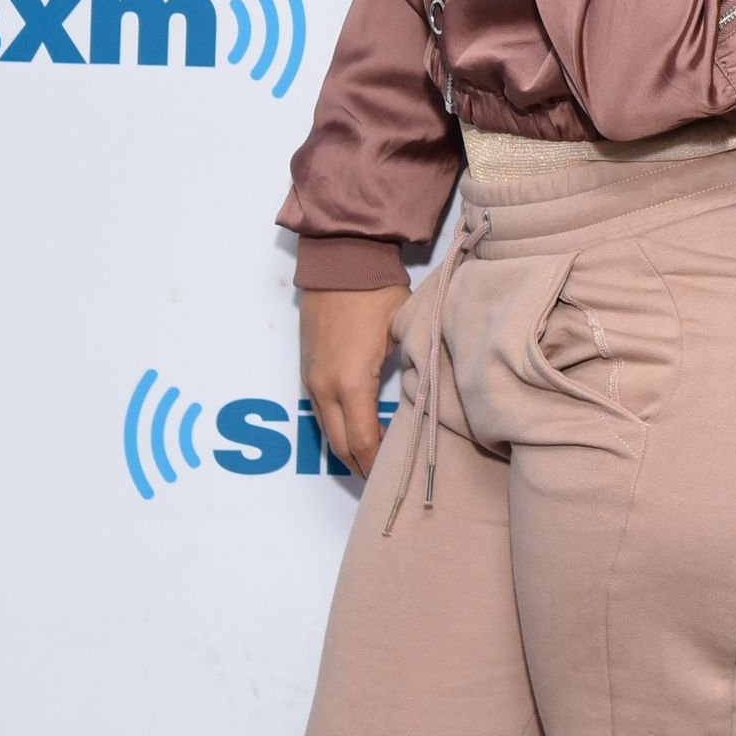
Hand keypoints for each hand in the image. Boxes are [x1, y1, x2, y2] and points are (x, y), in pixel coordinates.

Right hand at [300, 283, 409, 475]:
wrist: (340, 262)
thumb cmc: (375, 293)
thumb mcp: (403, 330)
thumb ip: (413, 366)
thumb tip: (428, 391)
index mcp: (351, 383)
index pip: (362, 442)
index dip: (377, 462)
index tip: (395, 471)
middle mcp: (325, 388)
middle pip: (340, 446)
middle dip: (361, 464)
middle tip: (385, 473)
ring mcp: (312, 381)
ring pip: (327, 431)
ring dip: (348, 448)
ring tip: (374, 456)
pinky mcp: (307, 371)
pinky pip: (321, 413)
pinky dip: (338, 428)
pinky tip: (358, 428)